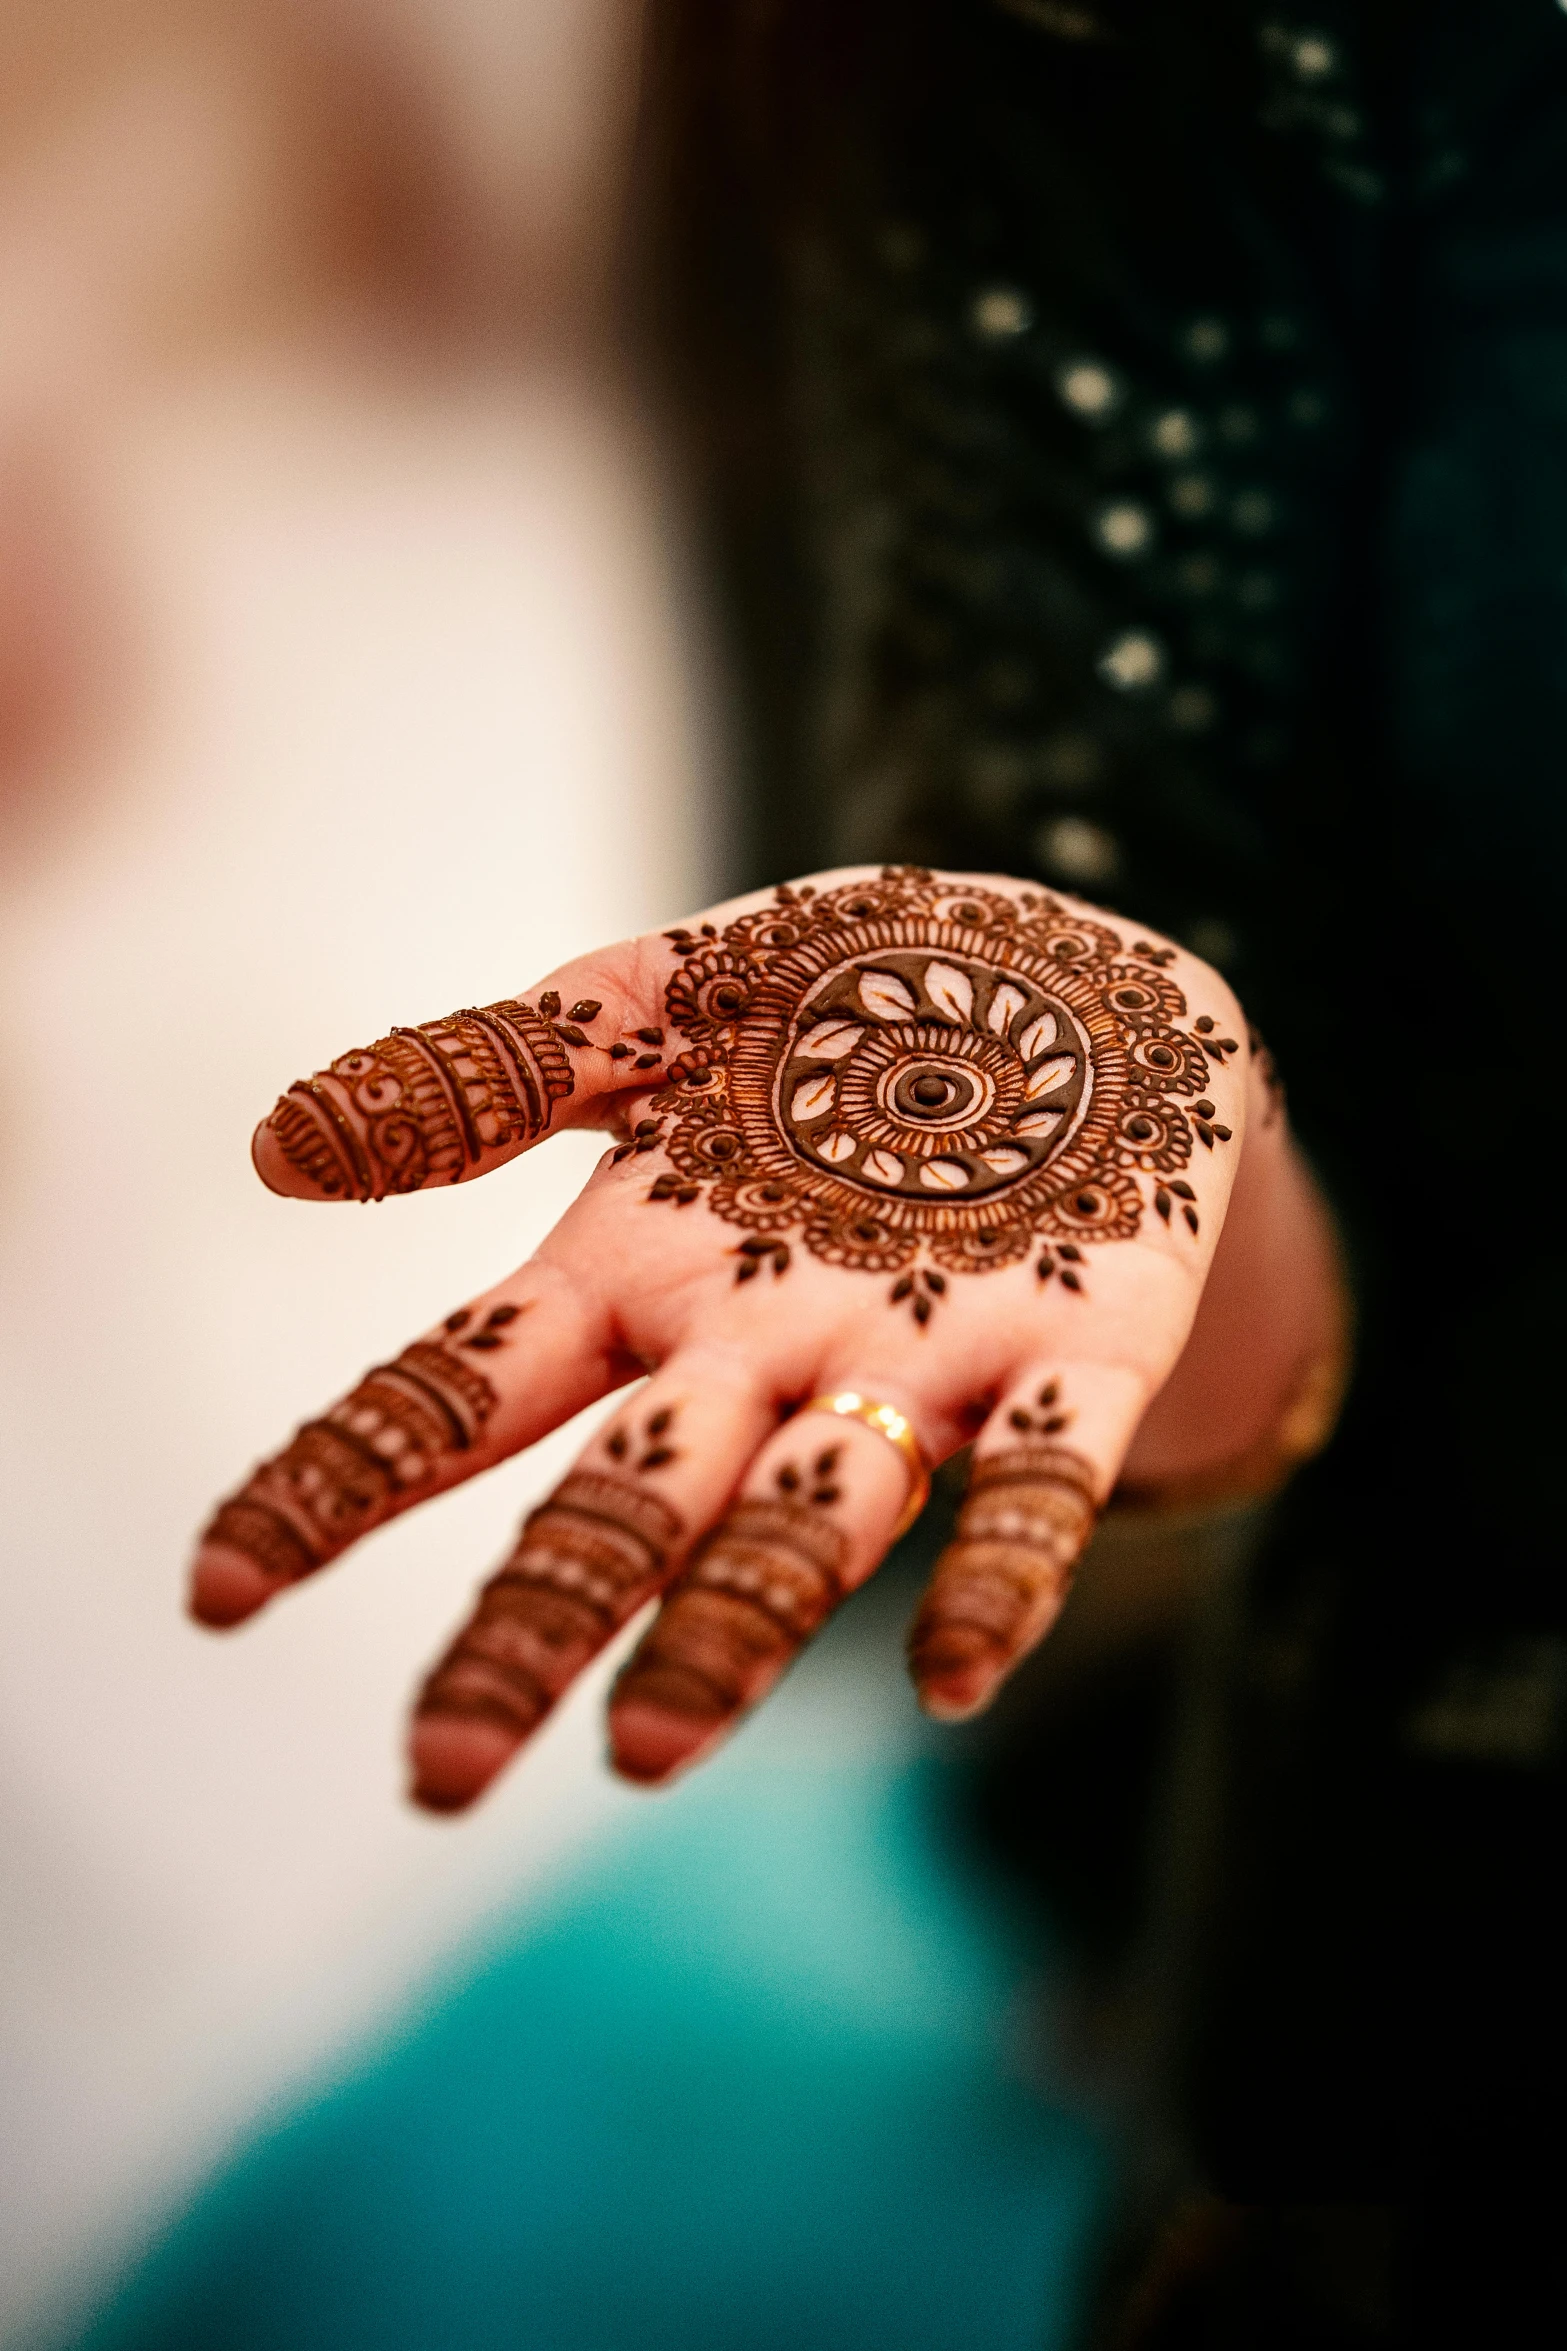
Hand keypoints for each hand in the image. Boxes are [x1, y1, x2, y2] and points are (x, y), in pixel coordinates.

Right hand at [192, 865, 1315, 1811]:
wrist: (1083, 978)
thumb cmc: (847, 995)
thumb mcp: (657, 999)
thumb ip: (493, 1068)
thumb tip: (274, 1151)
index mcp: (638, 1269)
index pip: (459, 1395)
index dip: (341, 1481)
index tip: (218, 1590)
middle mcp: (754, 1352)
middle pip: (618, 1508)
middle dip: (531, 1629)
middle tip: (440, 1774)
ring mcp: (912, 1367)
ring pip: (804, 1529)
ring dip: (730, 1637)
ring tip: (648, 1756)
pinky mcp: (1081, 1355)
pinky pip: (1038, 1478)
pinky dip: (999, 1568)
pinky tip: (962, 1674)